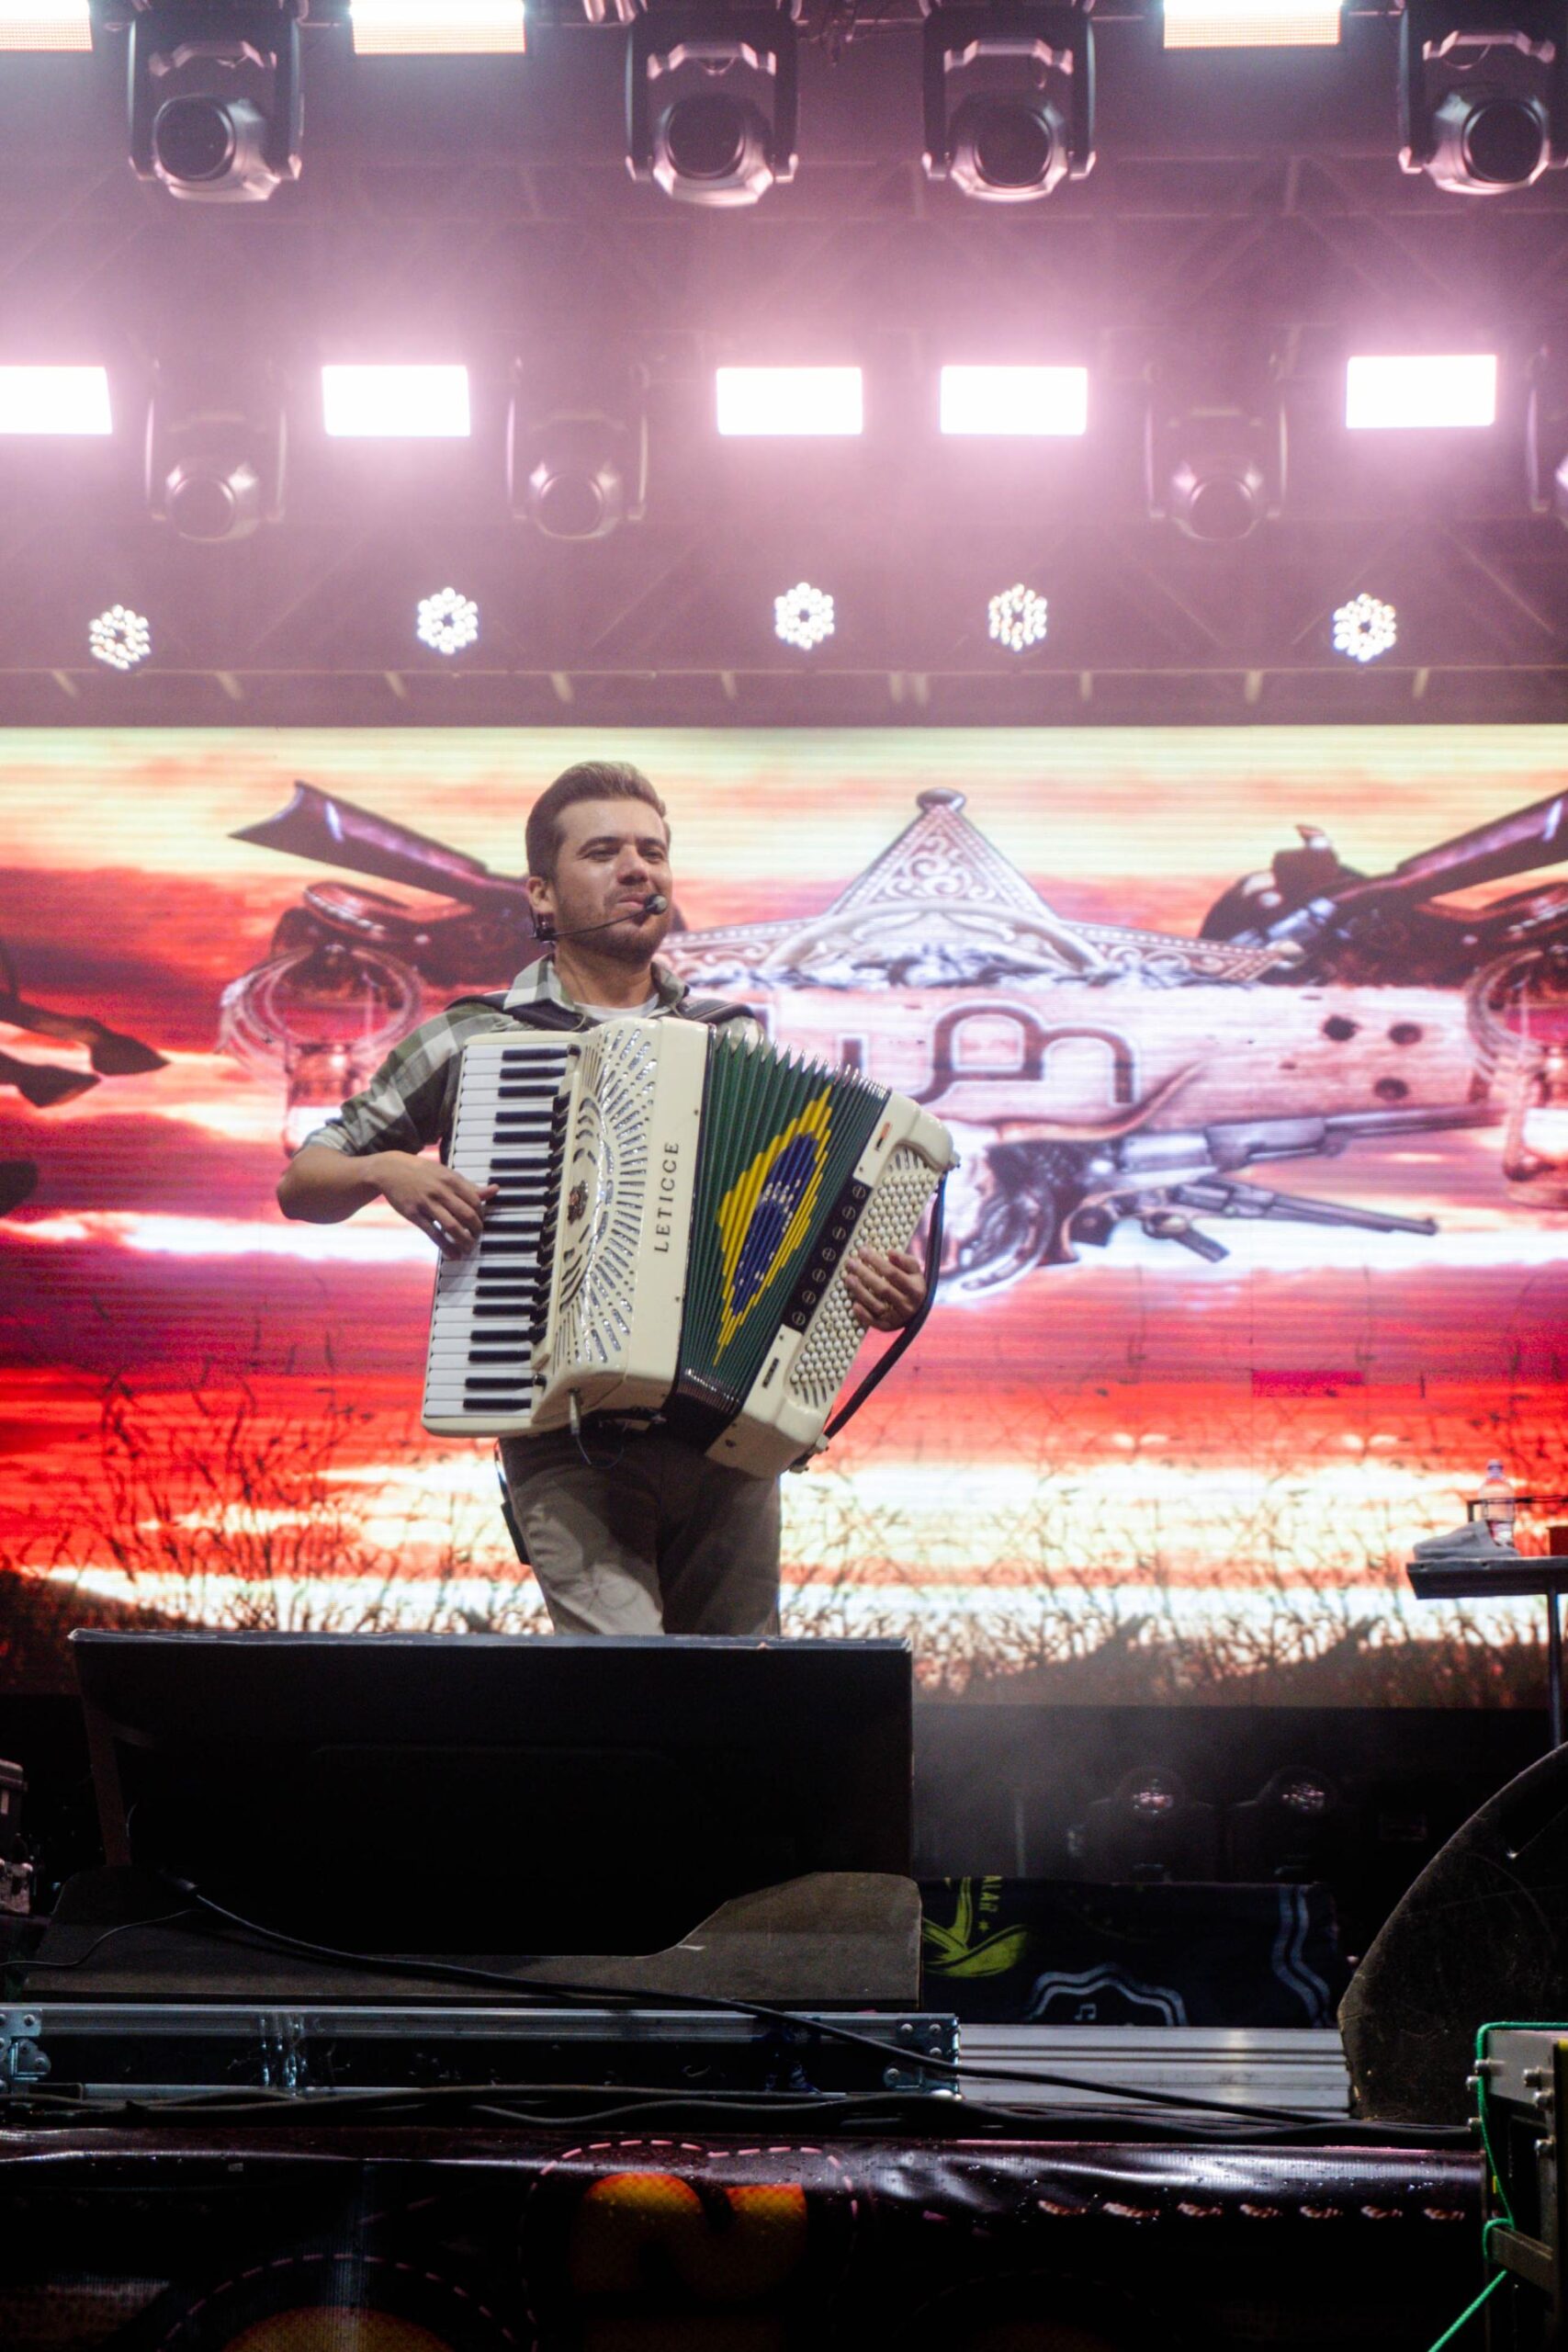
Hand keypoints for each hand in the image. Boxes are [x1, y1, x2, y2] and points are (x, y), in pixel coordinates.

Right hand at [372, 1152, 496, 1256]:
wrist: (390, 1170)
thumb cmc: (422, 1172)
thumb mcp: (446, 1174)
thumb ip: (469, 1186)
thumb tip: (494, 1190)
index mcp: (452, 1180)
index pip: (475, 1201)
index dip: (481, 1215)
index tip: (480, 1222)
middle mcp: (441, 1191)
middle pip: (467, 1215)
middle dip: (476, 1230)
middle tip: (477, 1237)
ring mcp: (427, 1203)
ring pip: (452, 1227)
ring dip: (464, 1241)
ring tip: (469, 1248)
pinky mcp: (414, 1215)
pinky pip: (433, 1234)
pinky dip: (446, 1246)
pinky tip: (453, 1254)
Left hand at [842, 1246, 925, 1332]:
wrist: (917, 1309)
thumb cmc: (912, 1284)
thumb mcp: (914, 1271)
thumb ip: (904, 1260)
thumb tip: (890, 1252)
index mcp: (915, 1289)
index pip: (893, 1273)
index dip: (876, 1261)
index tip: (862, 1251)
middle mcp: (907, 1305)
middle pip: (883, 1289)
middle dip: (865, 1274)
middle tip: (851, 1263)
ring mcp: (897, 1318)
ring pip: (876, 1305)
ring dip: (860, 1292)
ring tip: (848, 1278)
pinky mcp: (888, 1327)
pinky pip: (874, 1322)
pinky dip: (863, 1314)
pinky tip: (854, 1304)